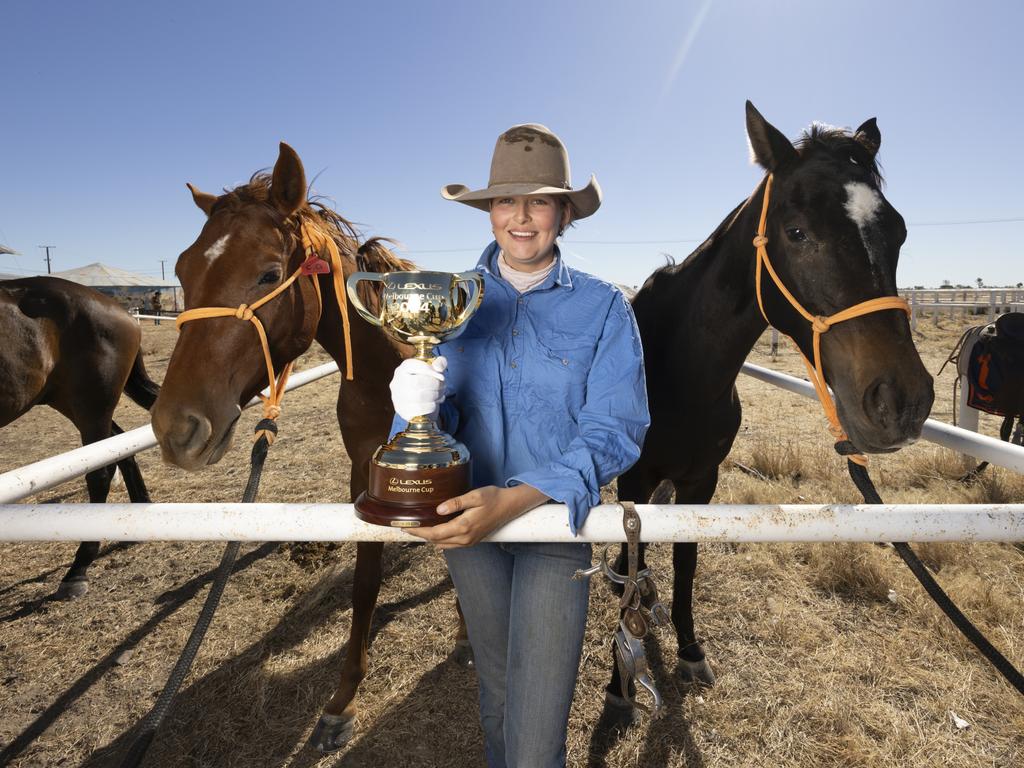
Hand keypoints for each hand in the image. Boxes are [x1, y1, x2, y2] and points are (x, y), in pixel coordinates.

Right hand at [390, 356, 446, 420]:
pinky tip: (434, 404)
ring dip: (435, 396)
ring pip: (418, 397)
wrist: (420, 402)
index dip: (430, 371)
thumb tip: (438, 367)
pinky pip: (419, 410)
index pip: (414, 366)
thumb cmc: (428, 382)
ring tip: (440, 395)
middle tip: (443, 387)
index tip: (442, 377)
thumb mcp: (435, 370)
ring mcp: (397, 398)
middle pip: (417, 382)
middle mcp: (396, 382)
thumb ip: (440, 363)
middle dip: (435, 384)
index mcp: (402, 369)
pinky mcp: (402, 411)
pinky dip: (431, 407)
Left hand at [405, 484, 547, 548]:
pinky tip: (436, 531)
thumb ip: (456, 503)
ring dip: (430, 538)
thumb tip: (438, 509)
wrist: (510, 506)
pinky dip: (440, 540)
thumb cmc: (493, 498)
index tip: (406, 527)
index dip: (419, 531)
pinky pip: (451, 545)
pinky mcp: (472, 541)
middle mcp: (465, 538)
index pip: (435, 533)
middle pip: (436, 541)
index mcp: (464, 527)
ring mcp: (469, 542)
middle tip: (407, 528)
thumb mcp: (474, 496)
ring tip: (419, 528)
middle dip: (421, 535)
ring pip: (443, 545)